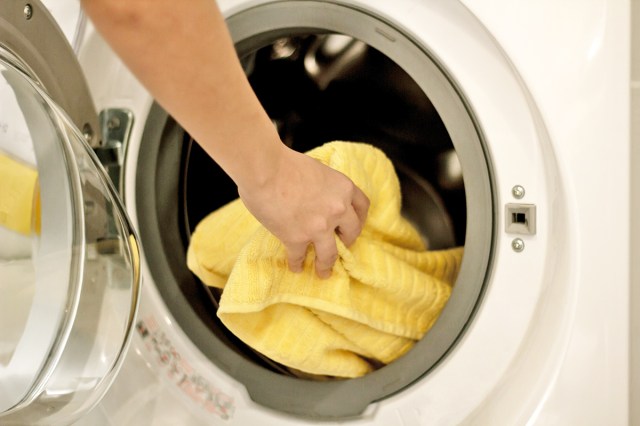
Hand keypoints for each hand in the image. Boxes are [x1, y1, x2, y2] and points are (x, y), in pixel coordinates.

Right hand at [238, 147, 369, 277]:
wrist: (265, 169)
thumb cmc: (285, 163)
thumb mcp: (316, 169)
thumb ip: (323, 186)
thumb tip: (315, 196)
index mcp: (343, 188)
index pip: (362, 206)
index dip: (359, 218)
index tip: (352, 225)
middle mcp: (337, 209)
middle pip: (351, 232)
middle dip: (346, 242)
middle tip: (340, 247)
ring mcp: (319, 227)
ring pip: (330, 254)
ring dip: (326, 265)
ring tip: (323, 273)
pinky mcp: (297, 238)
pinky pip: (299, 257)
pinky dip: (296, 263)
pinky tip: (295, 267)